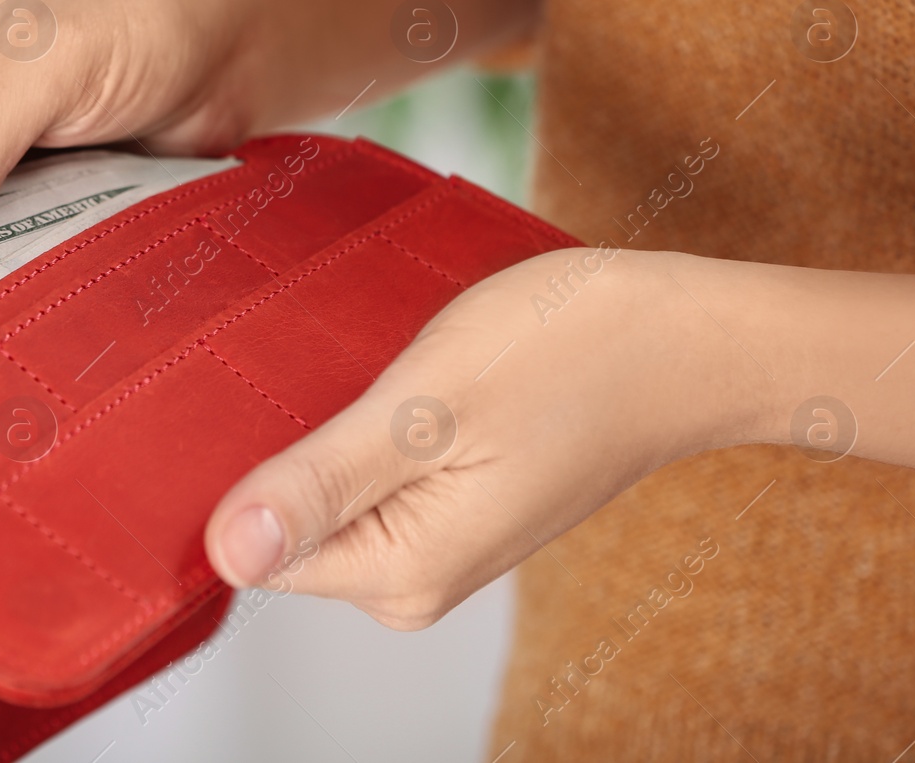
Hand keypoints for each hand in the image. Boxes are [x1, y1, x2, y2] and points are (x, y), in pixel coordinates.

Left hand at [202, 247, 772, 627]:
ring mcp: (437, 539)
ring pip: (327, 487)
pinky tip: (386, 375)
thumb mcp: (427, 406)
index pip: (258, 548)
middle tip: (323, 362)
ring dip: (325, 425)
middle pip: (288, 519)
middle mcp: (414, 576)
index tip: (248, 401)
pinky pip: (370, 470)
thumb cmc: (576, 353)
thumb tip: (228, 551)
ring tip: (361, 361)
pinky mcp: (453, 500)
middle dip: (283, 442)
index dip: (237, 471)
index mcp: (402, 571)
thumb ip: (323, 482)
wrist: (686, 337)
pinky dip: (363, 421)